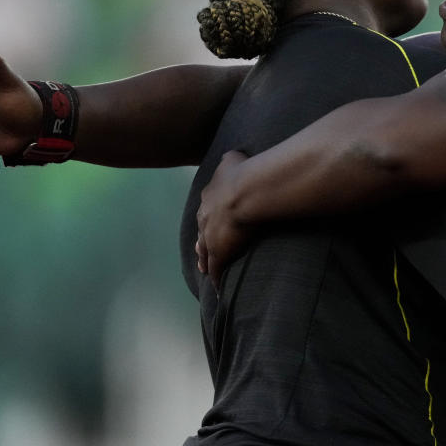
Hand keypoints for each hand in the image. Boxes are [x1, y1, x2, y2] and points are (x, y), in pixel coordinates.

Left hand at [196, 150, 251, 285]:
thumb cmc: (243, 173)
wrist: (244, 192)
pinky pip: (216, 269)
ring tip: (205, 270)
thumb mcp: (232, 158)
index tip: (212, 222)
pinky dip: (216, 279)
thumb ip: (229, 159)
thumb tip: (231, 156)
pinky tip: (217, 289)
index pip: (207, 210)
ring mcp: (209, 236)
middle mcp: (204, 217)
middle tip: (202, 251)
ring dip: (205, 261)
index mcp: (209, 197)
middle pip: (201, 233)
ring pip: (204, 253)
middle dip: (202, 241)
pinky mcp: (218, 252)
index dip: (210, 217)